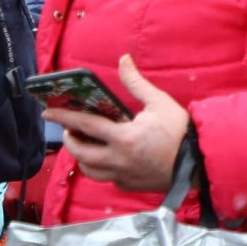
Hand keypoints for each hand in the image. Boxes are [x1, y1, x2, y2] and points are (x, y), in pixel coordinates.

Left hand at [46, 56, 189, 191]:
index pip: (84, 125)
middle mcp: (118, 160)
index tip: (46, 111)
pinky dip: (101, 168)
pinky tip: (106, 158)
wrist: (200, 163)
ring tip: (84, 143)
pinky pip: (107, 179)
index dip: (63, 117)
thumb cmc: (181, 132)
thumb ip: (136, 82)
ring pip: (90, 170)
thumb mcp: (159, 102)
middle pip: (81, 153)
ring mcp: (123, 176)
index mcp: (122, 138)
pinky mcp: (131, 186)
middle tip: (70, 128)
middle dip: (70, 139)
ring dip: (82, 157)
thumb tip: (123, 60)